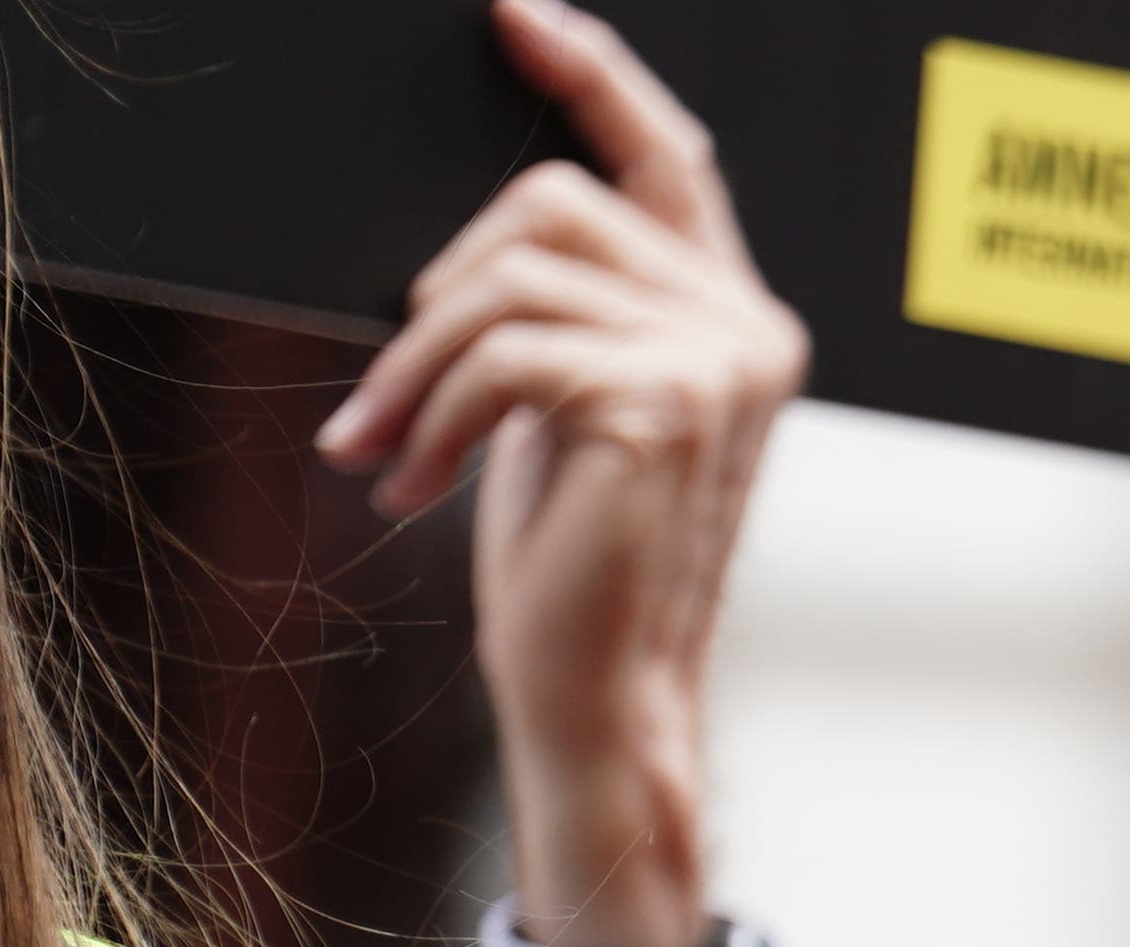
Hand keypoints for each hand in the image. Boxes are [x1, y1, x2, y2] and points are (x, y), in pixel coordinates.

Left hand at [314, 0, 807, 946]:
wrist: (603, 695)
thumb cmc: (577, 566)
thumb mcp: (566, 409)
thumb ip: (566, 310)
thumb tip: (484, 230)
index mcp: (738, 323)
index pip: (668, 156)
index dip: (593, 74)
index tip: (513, 15)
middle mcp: (748, 330)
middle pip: (549, 204)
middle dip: (437, 291)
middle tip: (386, 391)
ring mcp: (716, 366)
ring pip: (507, 278)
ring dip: (413, 363)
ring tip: (381, 444)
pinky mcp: (660, 405)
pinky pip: (500, 348)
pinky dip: (428, 411)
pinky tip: (407, 482)